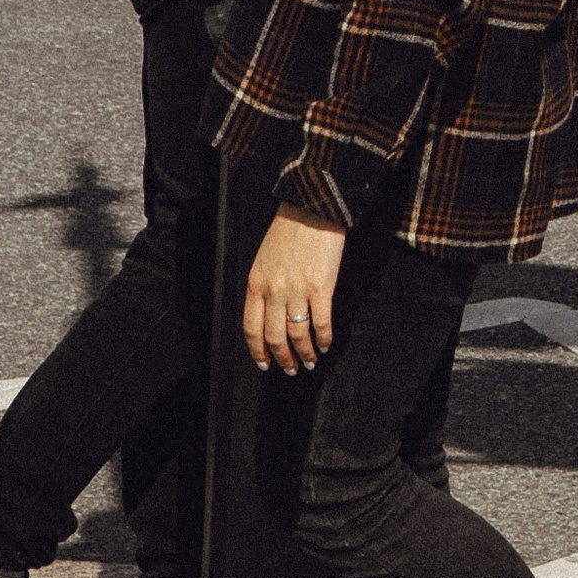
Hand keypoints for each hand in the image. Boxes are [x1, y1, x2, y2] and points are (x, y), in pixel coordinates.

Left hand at [245, 208, 345, 373]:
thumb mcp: (265, 259)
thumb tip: (272, 315)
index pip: (251, 328)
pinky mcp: (320, 287)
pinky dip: (324, 338)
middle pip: (274, 337)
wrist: (311, 208)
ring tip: (311, 361)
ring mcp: (297, 290)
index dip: (258, 351)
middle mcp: (273, 291)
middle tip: (291, 369)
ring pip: (298, 335)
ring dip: (305, 353)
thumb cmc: (289, 229)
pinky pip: (321, 323)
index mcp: (256, 284)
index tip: (265, 364)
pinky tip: (326, 344)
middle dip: (283, 359)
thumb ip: (265, 287)